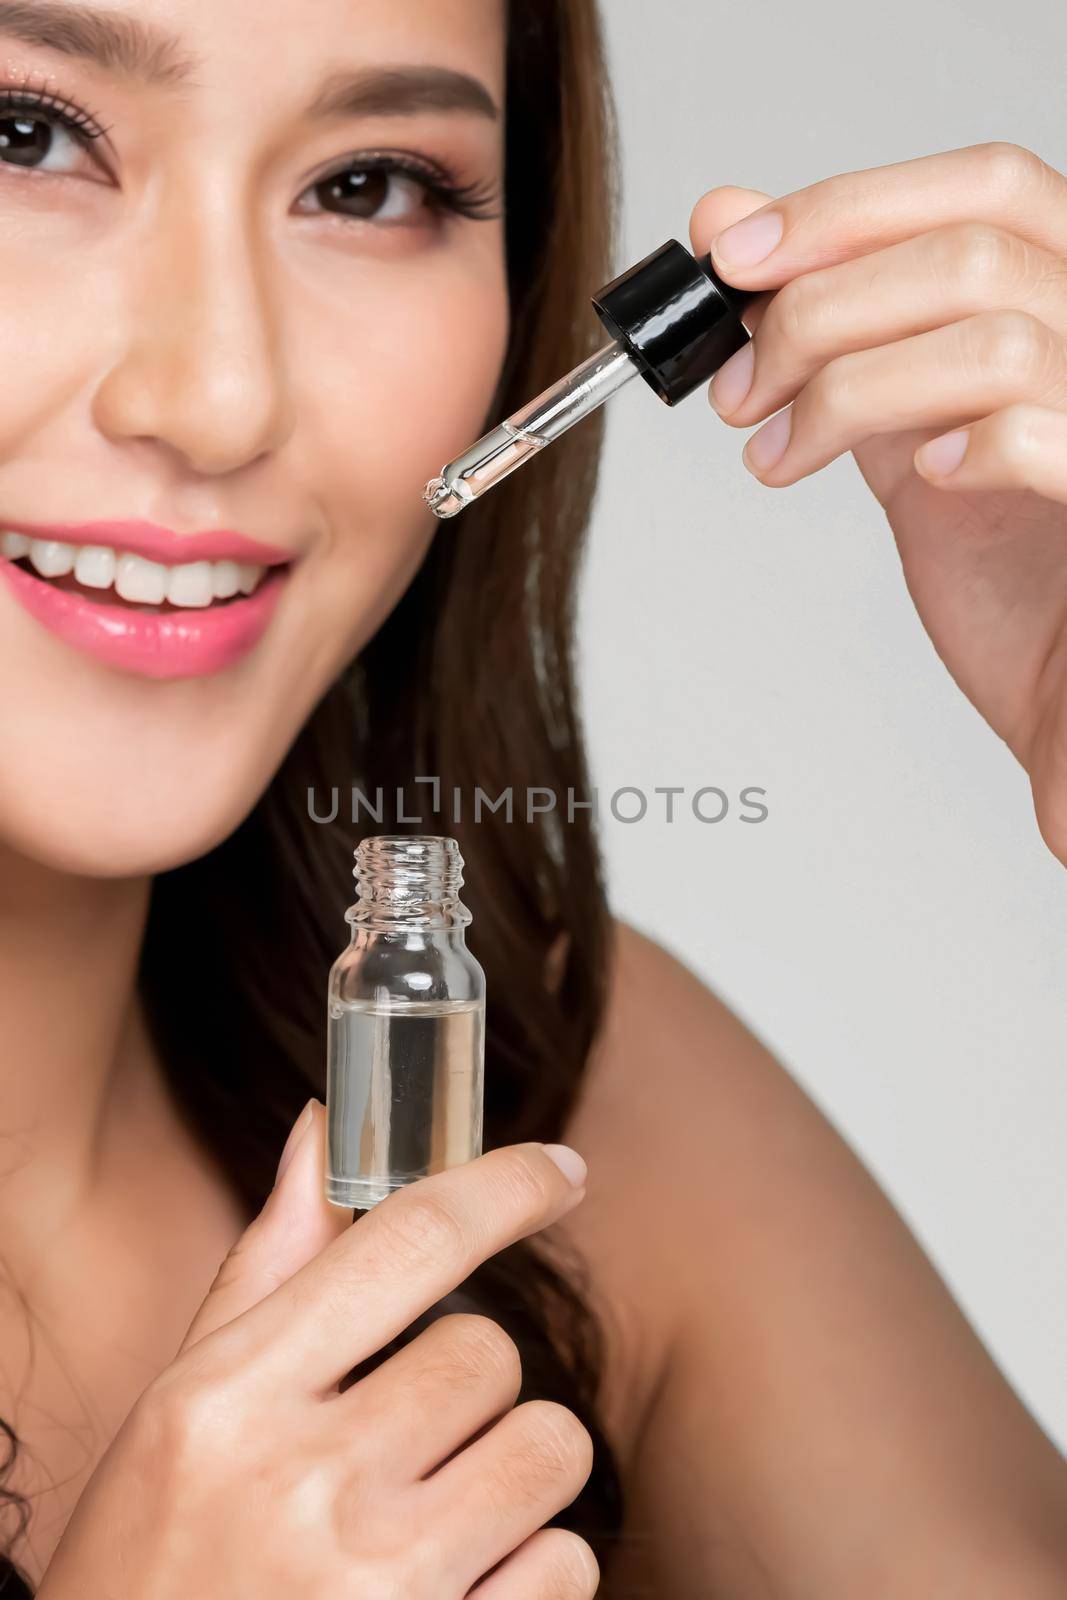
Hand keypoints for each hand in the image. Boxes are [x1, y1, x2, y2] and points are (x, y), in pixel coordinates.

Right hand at [38, 1101, 597, 1599]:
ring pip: (549, 1447)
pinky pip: (566, 1564)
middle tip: (408, 1437)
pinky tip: (452, 1592)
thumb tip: (325, 1122)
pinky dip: (530, 1572)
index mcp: (229, 1398)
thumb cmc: (158, 1563)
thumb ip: (271, 1267)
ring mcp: (380, 1586)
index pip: (407, 1240)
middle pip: (490, 1351)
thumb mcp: (184, 1411)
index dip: (504, 1185)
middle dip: (469, 1384)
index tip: (560, 1172)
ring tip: (437, 1513)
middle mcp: (305, 1484)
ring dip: (515, 1471)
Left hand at [691, 143, 1066, 864]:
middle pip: (969, 252)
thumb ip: (833, 329)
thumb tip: (730, 225)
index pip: (983, 187)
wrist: (1065, 694)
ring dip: (847, 394)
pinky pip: (1040, 432)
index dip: (846, 209)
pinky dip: (961, 448)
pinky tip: (923, 478)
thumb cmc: (1012, 573)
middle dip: (818, 313)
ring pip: (989, 340)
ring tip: (782, 456)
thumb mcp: (905, 428)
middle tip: (740, 389)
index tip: (734, 258)